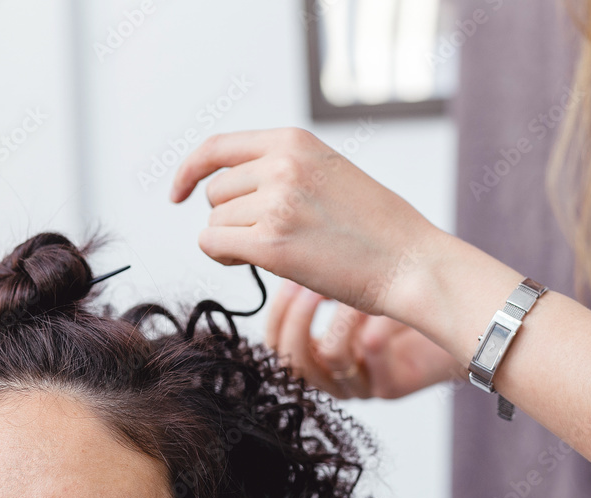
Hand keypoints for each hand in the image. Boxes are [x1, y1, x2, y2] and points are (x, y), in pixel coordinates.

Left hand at [170, 127, 436, 315]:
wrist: (411, 263)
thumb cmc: (378, 229)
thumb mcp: (329, 173)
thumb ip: (283, 170)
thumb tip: (230, 189)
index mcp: (295, 141)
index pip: (217, 147)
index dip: (190, 171)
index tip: (179, 193)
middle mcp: (281, 165)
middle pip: (216, 193)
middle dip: (231, 218)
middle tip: (268, 237)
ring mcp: (275, 202)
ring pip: (215, 223)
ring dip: (233, 242)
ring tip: (280, 251)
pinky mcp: (270, 243)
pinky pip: (214, 246)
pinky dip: (224, 258)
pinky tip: (254, 264)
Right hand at [265, 279, 466, 399]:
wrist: (462, 322)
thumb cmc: (406, 298)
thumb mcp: (355, 285)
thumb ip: (322, 277)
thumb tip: (285, 246)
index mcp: (318, 354)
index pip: (276, 348)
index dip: (276, 316)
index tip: (287, 279)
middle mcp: (334, 375)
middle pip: (291, 362)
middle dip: (297, 319)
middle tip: (309, 285)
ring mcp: (362, 384)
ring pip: (328, 360)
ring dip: (339, 317)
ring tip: (352, 291)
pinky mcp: (389, 387)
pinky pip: (368, 354)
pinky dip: (372, 322)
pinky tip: (381, 305)